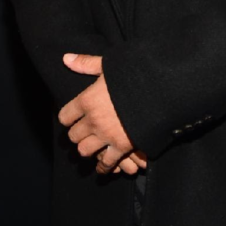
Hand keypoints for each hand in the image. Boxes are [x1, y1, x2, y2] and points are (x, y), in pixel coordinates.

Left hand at [58, 53, 147, 175]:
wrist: (161, 88)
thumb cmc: (134, 73)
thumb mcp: (109, 64)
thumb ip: (86, 63)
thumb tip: (65, 58)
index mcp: (86, 100)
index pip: (65, 116)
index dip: (68, 118)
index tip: (72, 118)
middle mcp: (93, 120)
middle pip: (73, 136)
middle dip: (77, 134)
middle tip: (83, 132)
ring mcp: (106, 135)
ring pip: (85, 151)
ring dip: (88, 149)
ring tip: (93, 146)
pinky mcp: (122, 146)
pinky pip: (107, 162)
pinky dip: (104, 166)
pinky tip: (104, 166)